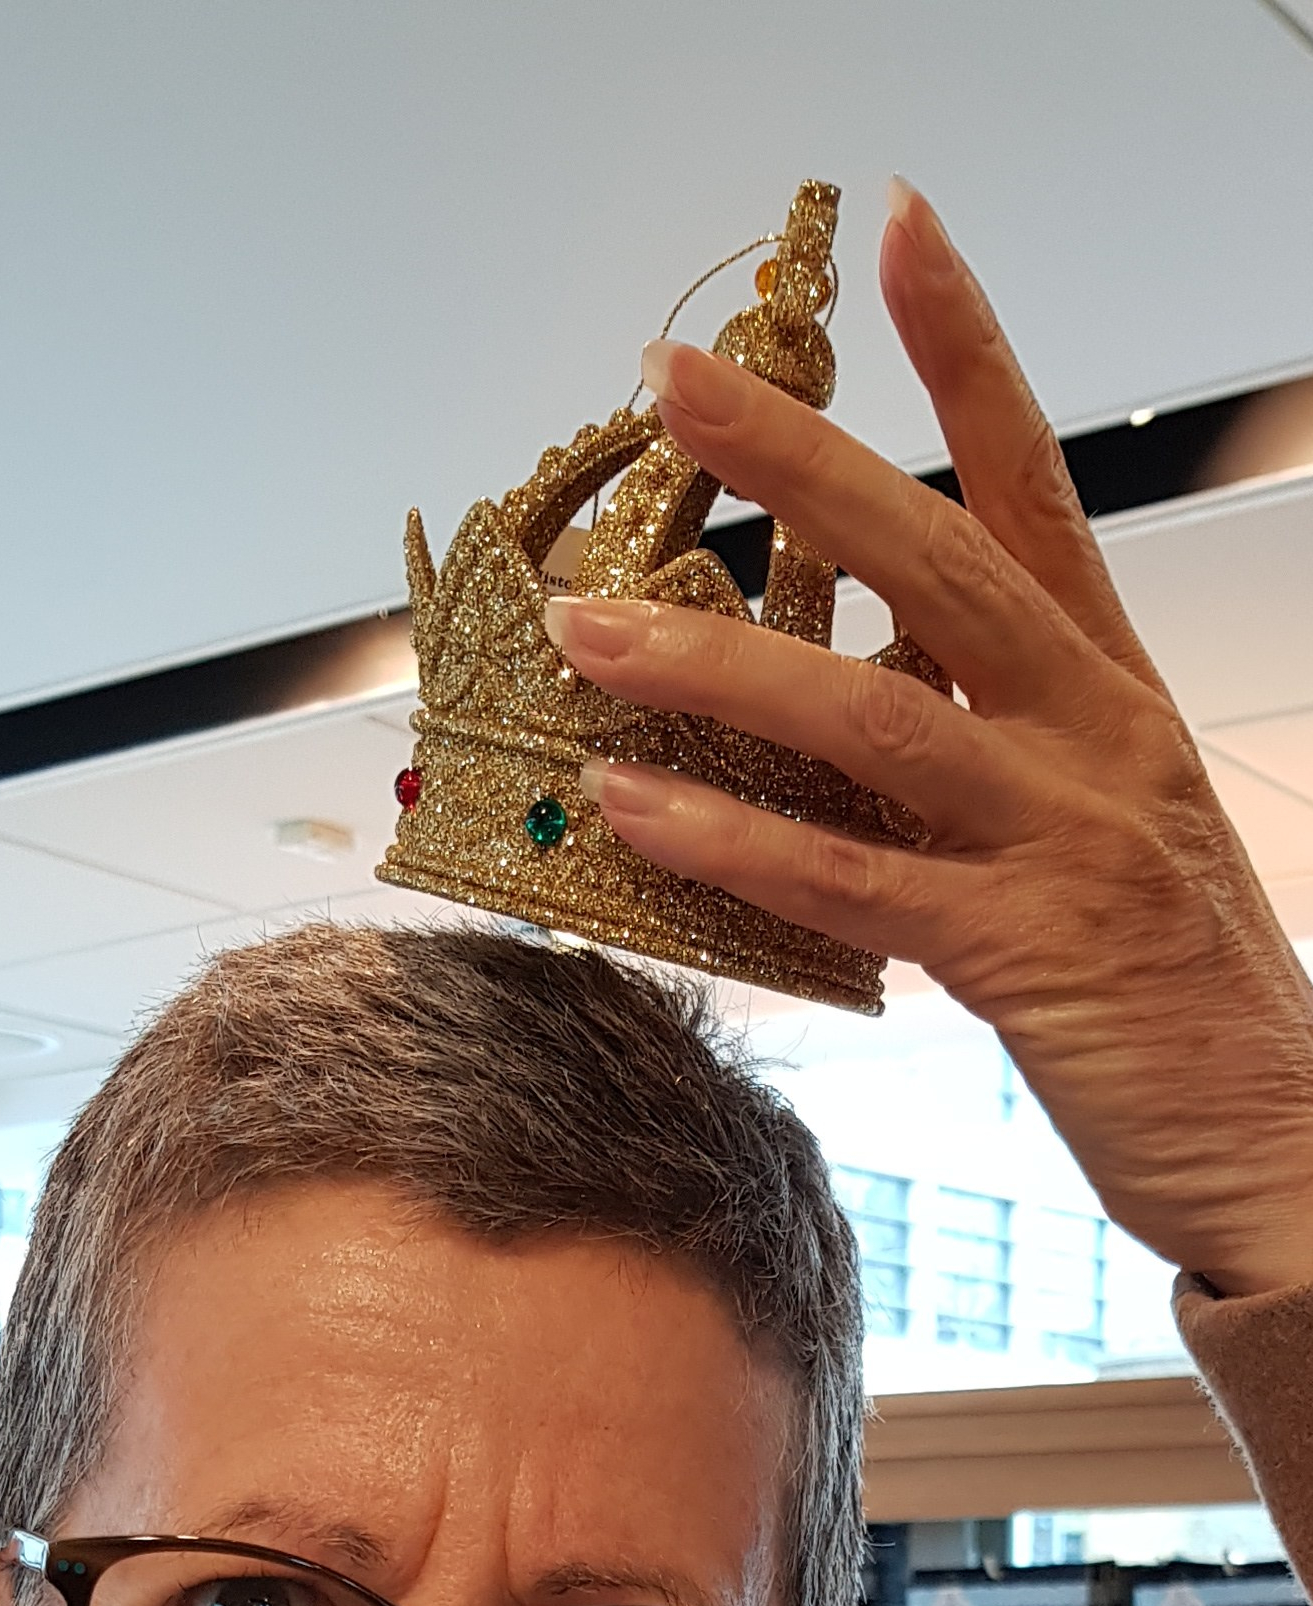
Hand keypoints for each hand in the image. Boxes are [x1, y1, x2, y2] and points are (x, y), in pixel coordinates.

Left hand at [546, 183, 1312, 1301]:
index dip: (972, 357)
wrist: (1282, 1144)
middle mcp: (1095, 738)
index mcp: (1111, 695)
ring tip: (586, 630)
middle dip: (801, 459)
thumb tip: (856, 688)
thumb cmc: (1172, 994)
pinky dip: (737, 842)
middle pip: (936, 558)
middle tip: (676, 379)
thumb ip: (983, 751)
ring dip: (716, 665)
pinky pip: (857, 881)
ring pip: (874, 714)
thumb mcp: (1090, 832)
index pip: (1034, 491)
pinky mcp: (1025, 954)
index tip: (904, 237)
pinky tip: (635, 805)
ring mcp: (1065, 839)